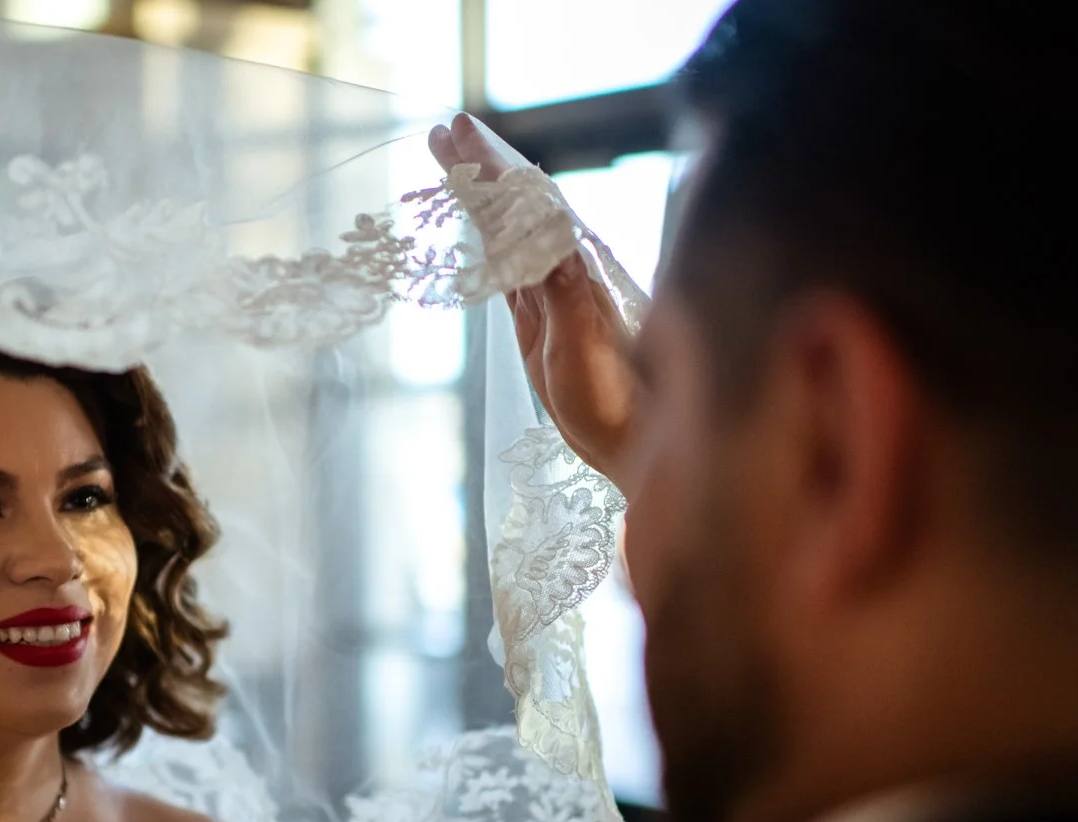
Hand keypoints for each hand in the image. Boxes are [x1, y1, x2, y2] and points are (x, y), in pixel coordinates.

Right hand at [429, 113, 638, 495]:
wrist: (633, 437)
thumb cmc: (615, 398)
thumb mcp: (584, 346)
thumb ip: (564, 293)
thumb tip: (547, 238)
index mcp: (572, 265)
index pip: (523, 201)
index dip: (490, 166)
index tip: (460, 133)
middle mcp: (562, 268)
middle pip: (514, 203)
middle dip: (480, 164)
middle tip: (444, 128)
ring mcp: (549, 291)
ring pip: (507, 227)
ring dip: (479, 192)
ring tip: (448, 158)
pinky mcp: (539, 318)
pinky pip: (506, 262)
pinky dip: (487, 234)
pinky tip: (475, 221)